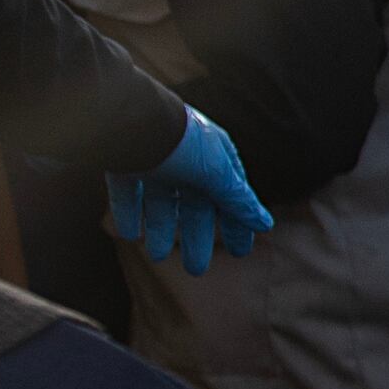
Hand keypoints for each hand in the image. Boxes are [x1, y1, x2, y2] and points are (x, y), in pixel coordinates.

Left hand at [104, 105, 273, 274]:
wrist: (130, 118)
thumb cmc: (182, 143)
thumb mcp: (218, 174)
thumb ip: (238, 202)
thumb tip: (265, 225)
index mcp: (215, 158)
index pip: (230, 198)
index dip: (236, 225)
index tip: (239, 252)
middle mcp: (186, 161)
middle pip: (195, 207)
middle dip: (196, 238)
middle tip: (196, 270)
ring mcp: (154, 162)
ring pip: (160, 204)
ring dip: (160, 231)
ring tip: (157, 256)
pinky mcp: (123, 164)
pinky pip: (127, 194)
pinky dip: (128, 214)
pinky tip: (130, 235)